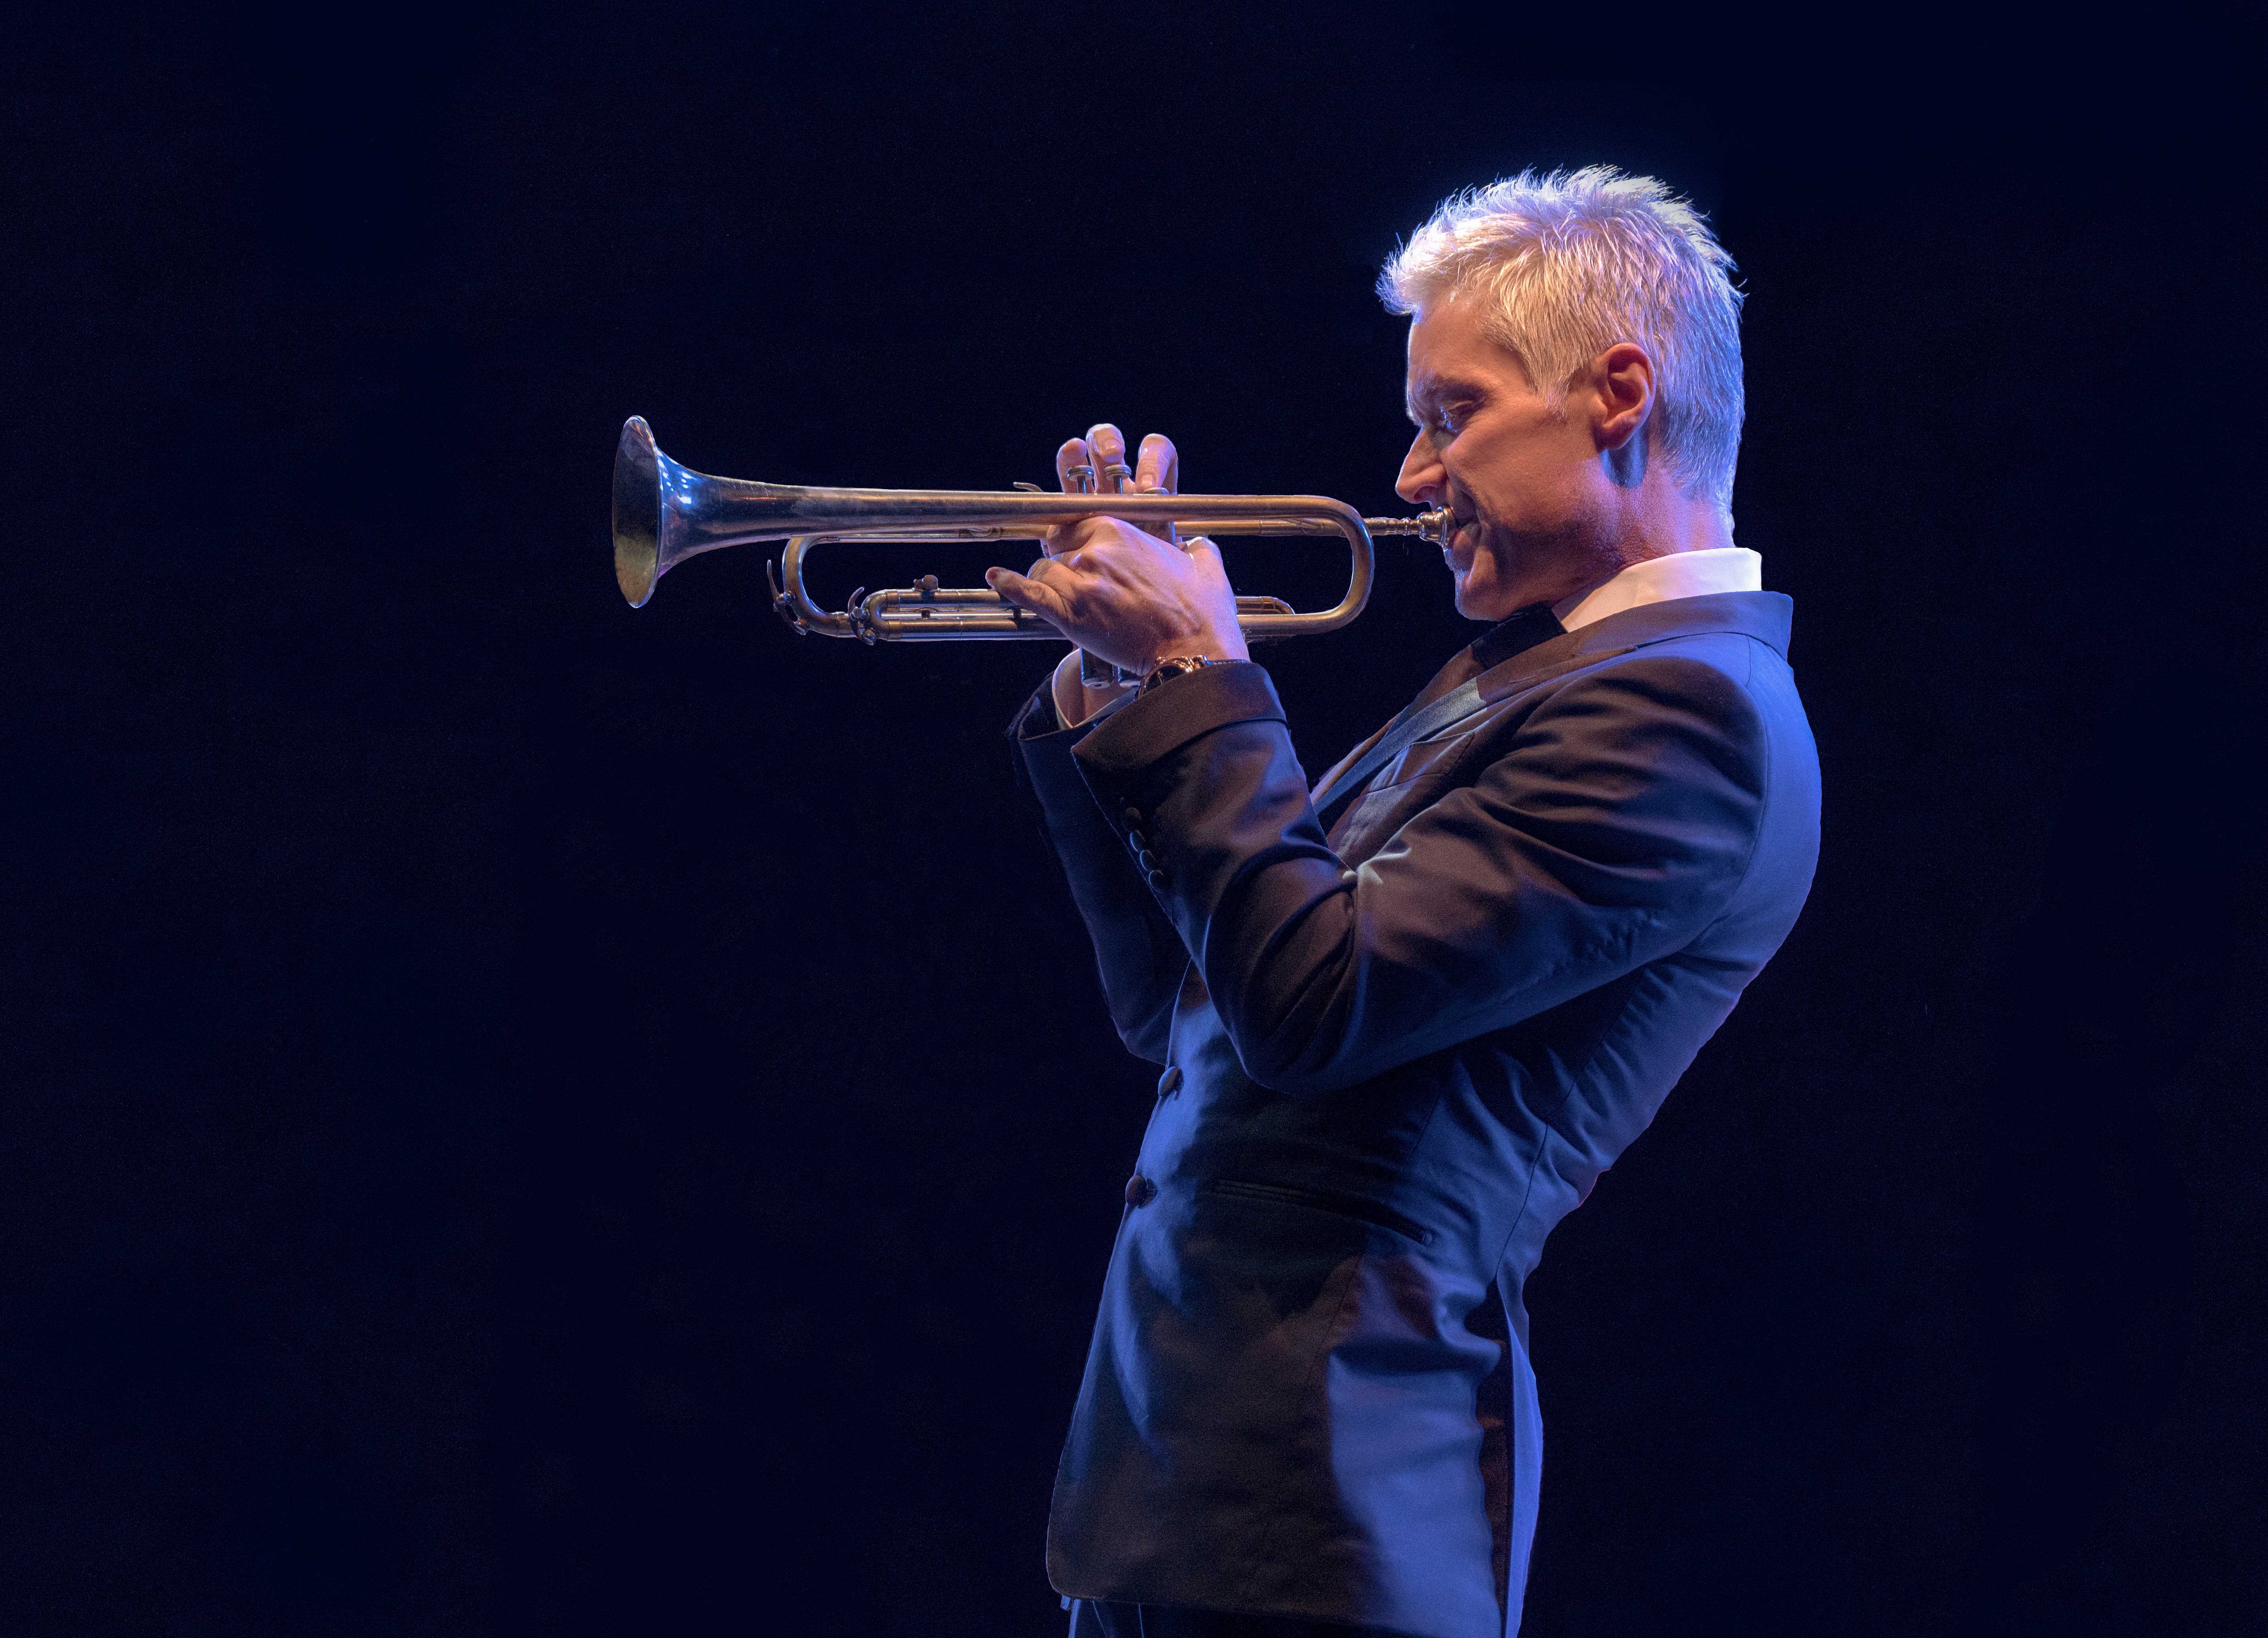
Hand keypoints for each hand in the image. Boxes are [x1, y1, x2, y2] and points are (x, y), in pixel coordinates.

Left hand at [987, 423, 1249, 686]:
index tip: (1078, 549)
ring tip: (1064, 599)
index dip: (1075, 539)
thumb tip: (1200, 545)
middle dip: (1065, 565)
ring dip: (1050, 584)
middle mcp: (1095, 552)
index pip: (1078, 523)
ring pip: (1044, 572)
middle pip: (1058, 549)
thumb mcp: (1207, 567)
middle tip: (1081, 584)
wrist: (1194, 655)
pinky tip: (996, 577)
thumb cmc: (1202, 614)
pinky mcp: (1070, 617)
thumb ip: (1199, 548)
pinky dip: (1009, 584)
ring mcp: (1080, 584)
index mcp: (1121, 531)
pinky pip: (1029, 594)